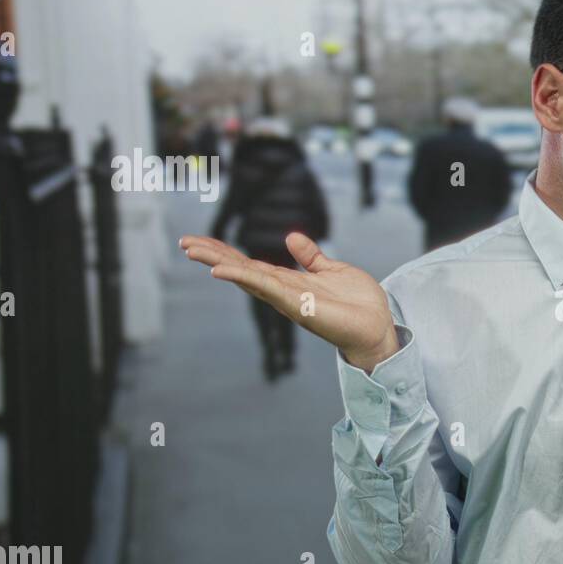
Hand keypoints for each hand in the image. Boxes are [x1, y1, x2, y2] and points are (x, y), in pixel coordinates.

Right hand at [178, 231, 399, 370]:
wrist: (379, 326)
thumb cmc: (358, 303)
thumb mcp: (332, 270)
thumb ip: (311, 256)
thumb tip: (290, 236)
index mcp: (289, 282)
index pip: (250, 264)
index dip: (225, 253)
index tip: (199, 240)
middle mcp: (283, 291)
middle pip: (241, 270)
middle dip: (213, 256)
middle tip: (184, 242)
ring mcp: (288, 299)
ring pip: (247, 277)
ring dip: (219, 263)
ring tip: (193, 250)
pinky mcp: (298, 305)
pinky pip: (266, 287)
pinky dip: (243, 278)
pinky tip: (221, 271)